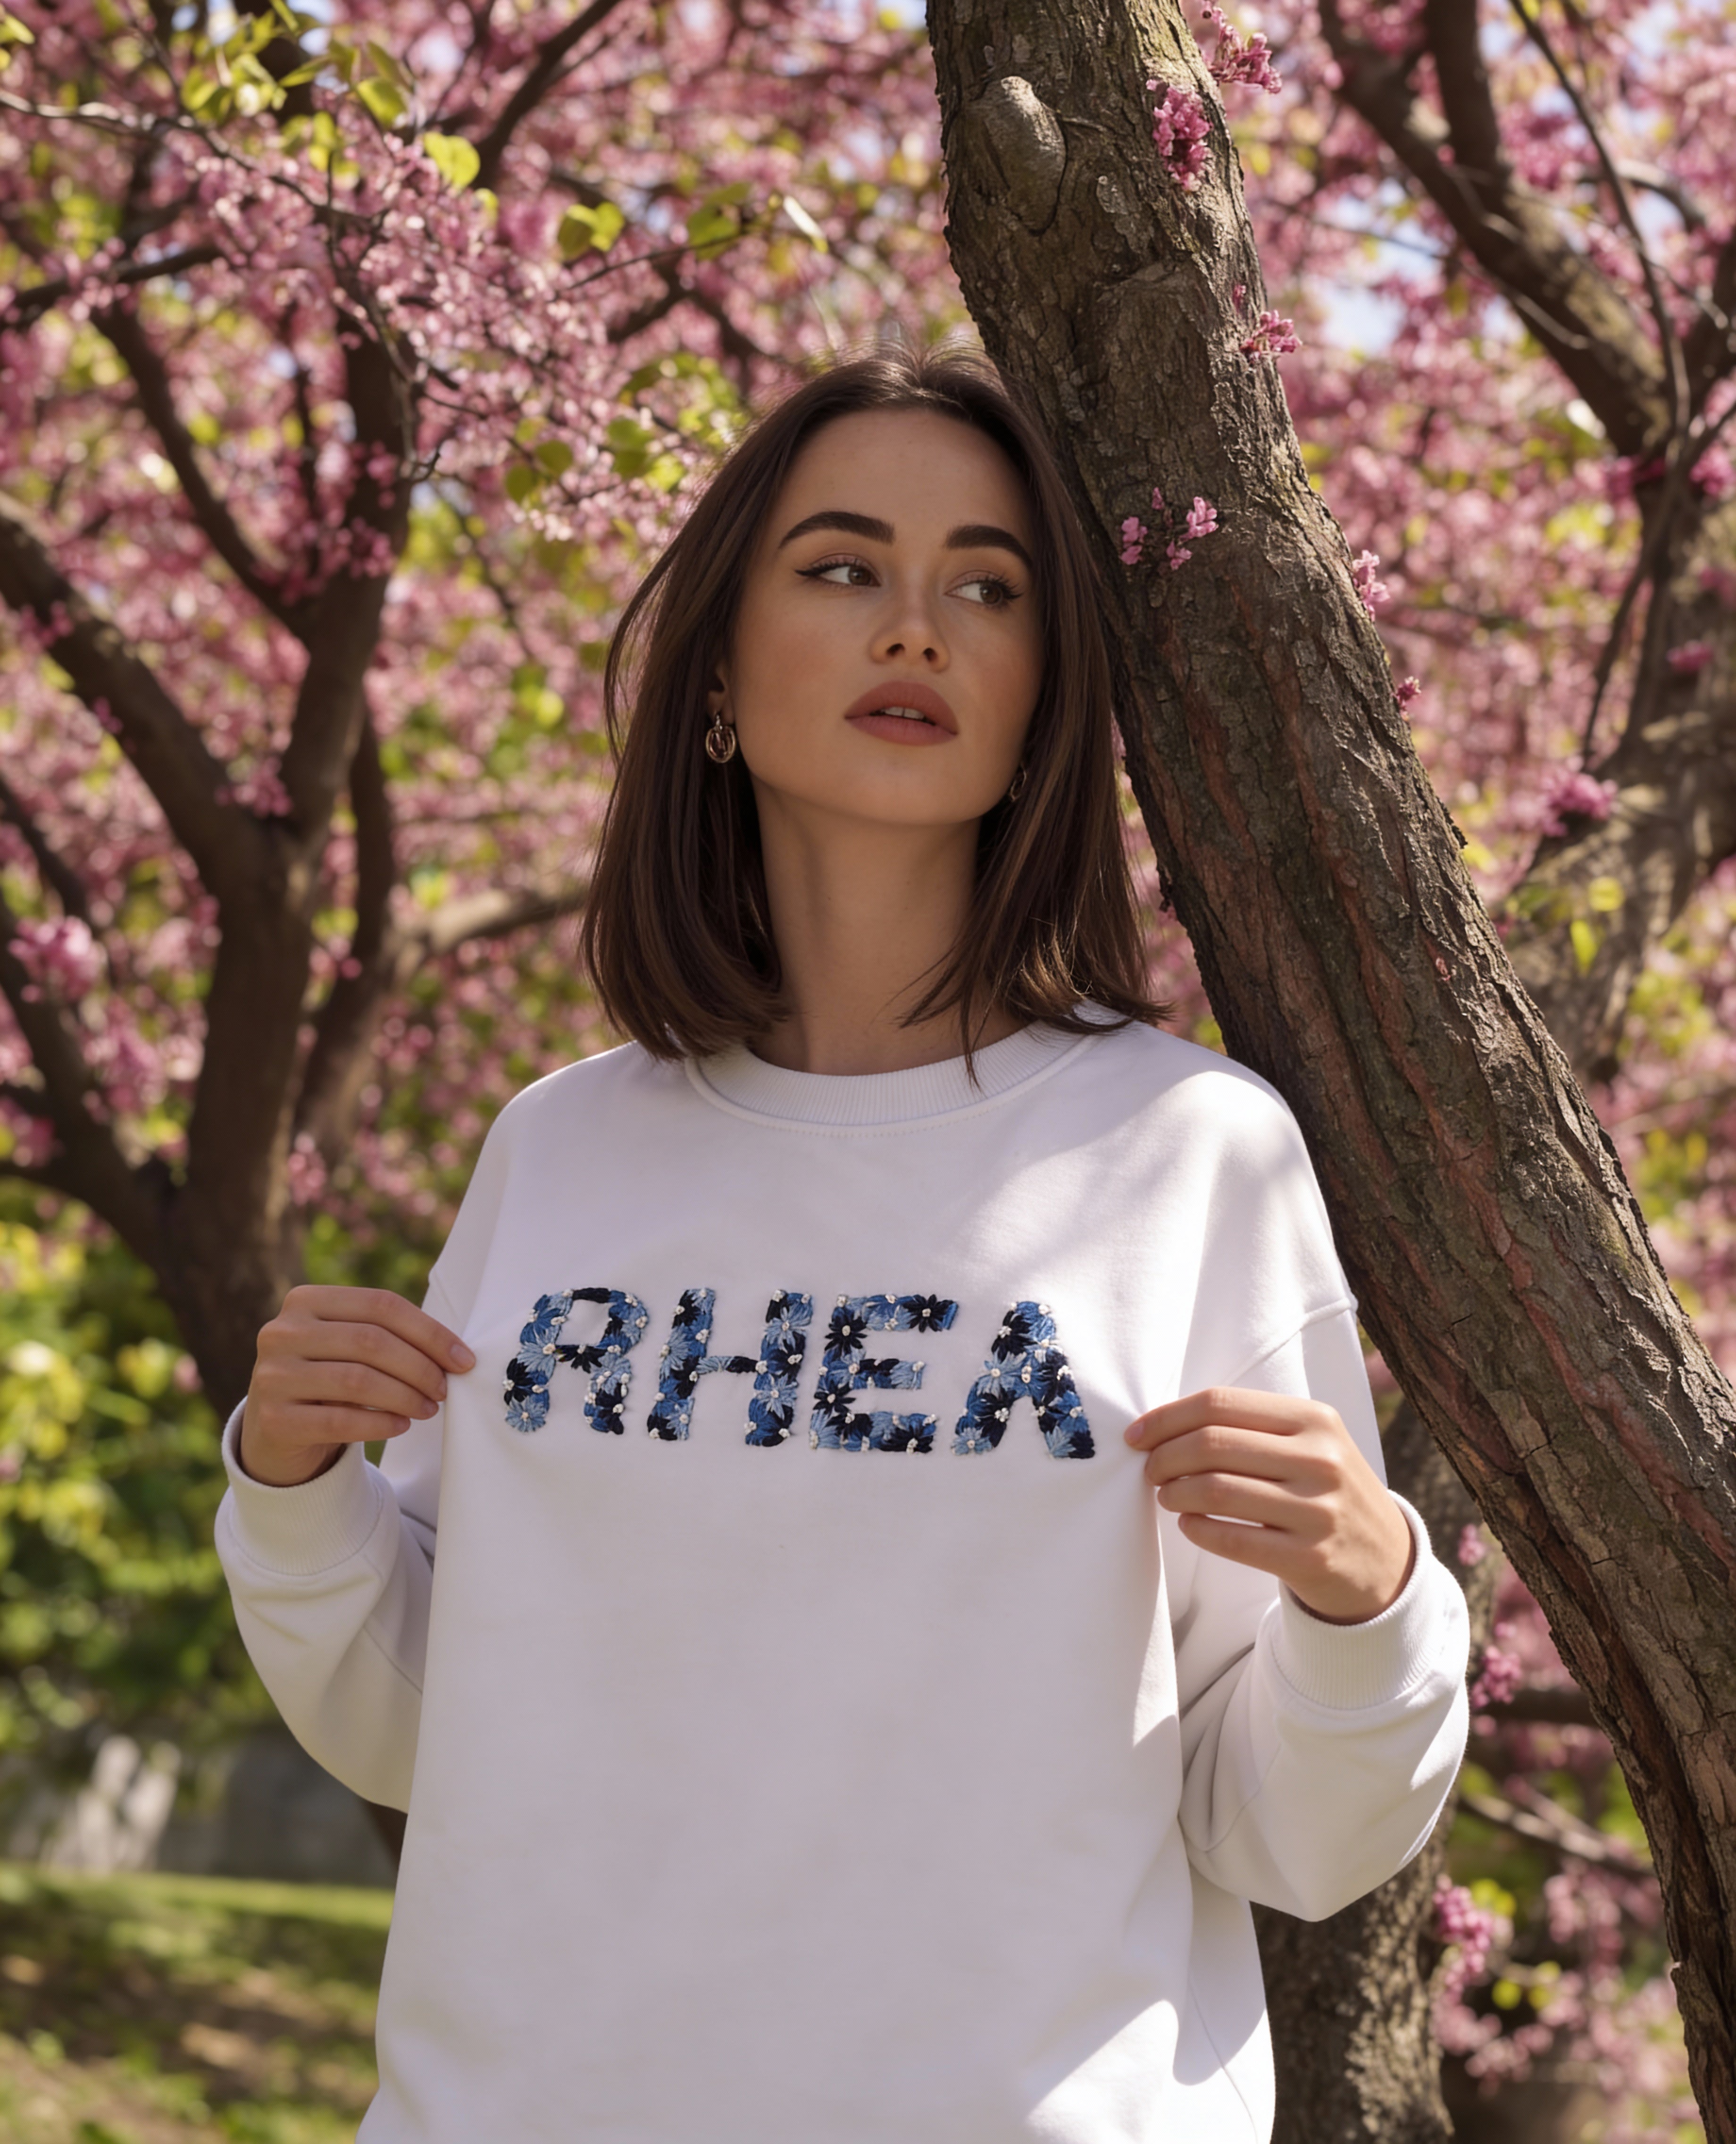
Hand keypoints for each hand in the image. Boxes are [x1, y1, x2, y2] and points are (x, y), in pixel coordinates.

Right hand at [240, 1285, 475, 1487]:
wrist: (277, 1429)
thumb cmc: (329, 1378)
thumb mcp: (349, 1346)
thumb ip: (390, 1337)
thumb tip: (457, 1354)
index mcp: (305, 1300)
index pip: (381, 1305)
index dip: (429, 1332)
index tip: (463, 1359)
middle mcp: (282, 1332)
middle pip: (371, 1341)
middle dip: (420, 1367)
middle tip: (445, 1389)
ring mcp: (272, 1375)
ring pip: (357, 1380)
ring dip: (405, 1396)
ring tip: (429, 1408)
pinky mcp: (273, 1419)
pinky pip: (339, 1420)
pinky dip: (380, 1423)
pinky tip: (401, 1425)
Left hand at [1125, 1386, 1414, 1623]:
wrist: (1385, 1559)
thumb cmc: (1324, 1490)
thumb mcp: (1307, 1443)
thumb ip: (1248, 1427)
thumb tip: (1163, 1424)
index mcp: (1314, 1419)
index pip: (1219, 1404)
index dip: (1166, 1418)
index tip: (1137, 1435)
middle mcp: (1321, 1459)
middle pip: (1211, 1445)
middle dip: (1164, 1456)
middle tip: (1150, 1470)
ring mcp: (1318, 1511)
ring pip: (1216, 1490)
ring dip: (1174, 1493)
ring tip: (1167, 1496)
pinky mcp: (1310, 1557)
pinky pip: (1231, 1539)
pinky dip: (1196, 1529)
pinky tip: (1189, 1524)